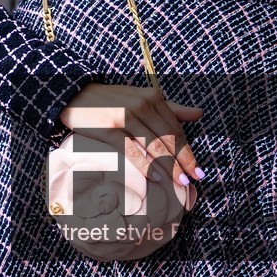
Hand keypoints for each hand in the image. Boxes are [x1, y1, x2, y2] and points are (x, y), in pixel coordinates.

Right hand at [60, 81, 203, 189]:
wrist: (75, 94)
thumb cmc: (113, 101)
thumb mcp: (143, 99)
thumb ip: (172, 108)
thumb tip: (200, 113)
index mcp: (153, 98)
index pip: (176, 129)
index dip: (188, 151)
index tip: (198, 170)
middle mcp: (141, 105)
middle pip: (168, 138)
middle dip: (184, 161)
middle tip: (195, 180)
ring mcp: (124, 117)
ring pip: (154, 145)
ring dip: (170, 165)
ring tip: (181, 182)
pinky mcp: (108, 129)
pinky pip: (131, 150)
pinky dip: (146, 164)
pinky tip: (156, 178)